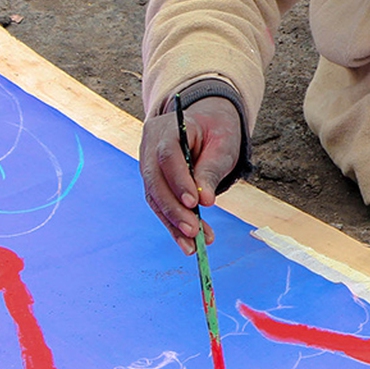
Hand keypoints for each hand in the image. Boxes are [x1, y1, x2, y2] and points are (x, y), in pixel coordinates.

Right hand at [139, 93, 242, 254]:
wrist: (207, 123)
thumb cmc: (216, 131)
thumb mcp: (222, 144)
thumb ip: (212, 169)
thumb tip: (205, 201)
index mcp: (167, 128)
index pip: (168, 155)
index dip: (179, 181)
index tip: (194, 203)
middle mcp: (150, 146)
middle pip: (156, 181)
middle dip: (174, 210)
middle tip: (194, 232)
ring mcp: (147, 165)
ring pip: (155, 198)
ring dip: (174, 224)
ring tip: (193, 245)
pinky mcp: (153, 182)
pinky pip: (160, 205)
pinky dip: (173, 225)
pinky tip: (187, 243)